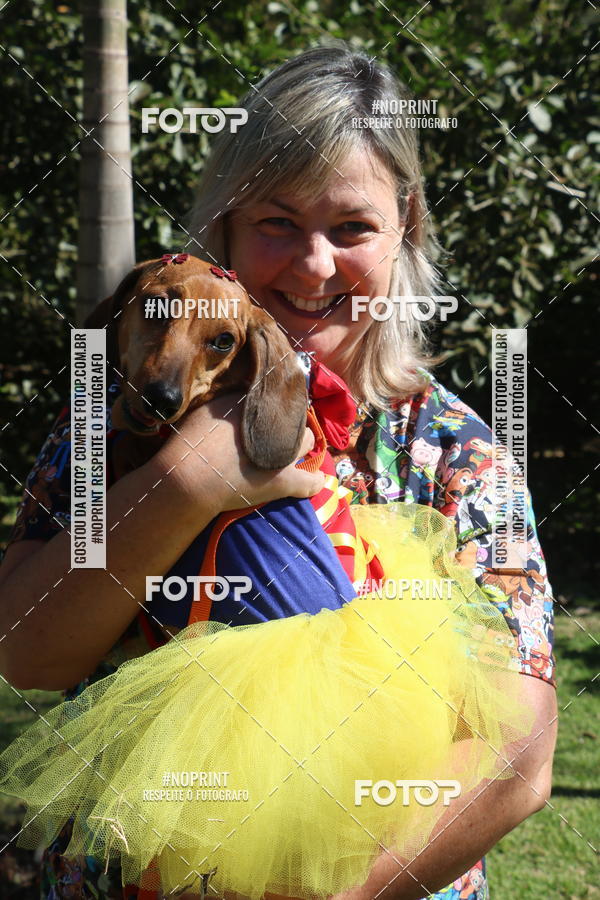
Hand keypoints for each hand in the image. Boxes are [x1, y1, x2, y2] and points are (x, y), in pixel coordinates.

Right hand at [153, 391, 325, 513]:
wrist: (192, 476)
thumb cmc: (194, 440)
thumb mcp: (209, 405)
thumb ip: (232, 397)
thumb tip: (245, 388)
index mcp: (258, 404)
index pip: (276, 396)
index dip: (273, 401)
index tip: (268, 403)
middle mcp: (277, 426)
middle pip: (295, 416)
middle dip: (290, 419)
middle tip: (277, 424)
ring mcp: (284, 455)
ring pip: (307, 442)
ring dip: (302, 441)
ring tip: (294, 445)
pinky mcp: (284, 482)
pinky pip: (309, 482)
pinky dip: (314, 481)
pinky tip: (318, 479)